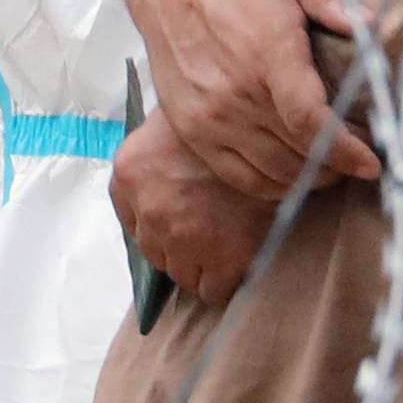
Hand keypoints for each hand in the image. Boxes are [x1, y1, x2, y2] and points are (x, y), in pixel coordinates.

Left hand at [111, 107, 272, 307]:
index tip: (179, 217)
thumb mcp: (176, 118)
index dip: (157, 221)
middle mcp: (149, 211)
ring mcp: (184, 239)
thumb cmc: (222, 112)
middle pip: (156, 252)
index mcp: (131, 171)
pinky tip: (239, 260)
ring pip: (182, 274)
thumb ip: (157, 152)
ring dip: (200, 264)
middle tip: (206, 227)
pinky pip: (214, 290)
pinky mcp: (223, 259)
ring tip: (224, 242)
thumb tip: (164, 174)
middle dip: (179, 244)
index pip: (131, 220)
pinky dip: (224, 282)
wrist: (271, 123)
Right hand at [124, 0, 380, 200]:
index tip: (373, 162)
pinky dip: (271, 185)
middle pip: (297, 153)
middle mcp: (236, 92)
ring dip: (308, 177)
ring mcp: (209, 116)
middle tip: (358, 154)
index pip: (311, 121)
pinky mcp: (190, 130)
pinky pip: (239, 177)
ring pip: (272, 172)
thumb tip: (369, 24)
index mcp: (266, 51)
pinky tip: (292, 171)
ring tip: (330, 163)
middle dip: (337, 163)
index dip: (346, 149)